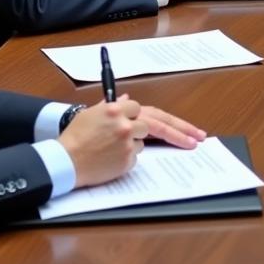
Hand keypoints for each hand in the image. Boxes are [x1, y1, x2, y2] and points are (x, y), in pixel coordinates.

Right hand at [59, 97, 206, 187]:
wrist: (63, 162)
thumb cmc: (74, 137)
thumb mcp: (91, 115)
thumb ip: (112, 107)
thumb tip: (127, 101)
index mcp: (116, 109)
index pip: (142, 109)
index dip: (144, 116)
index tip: (163, 123)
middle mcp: (125, 124)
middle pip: (161, 123)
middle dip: (183, 130)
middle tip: (199, 136)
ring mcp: (128, 143)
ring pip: (143, 141)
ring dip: (133, 144)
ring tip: (108, 150)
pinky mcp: (128, 160)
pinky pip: (135, 157)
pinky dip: (126, 157)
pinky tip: (108, 160)